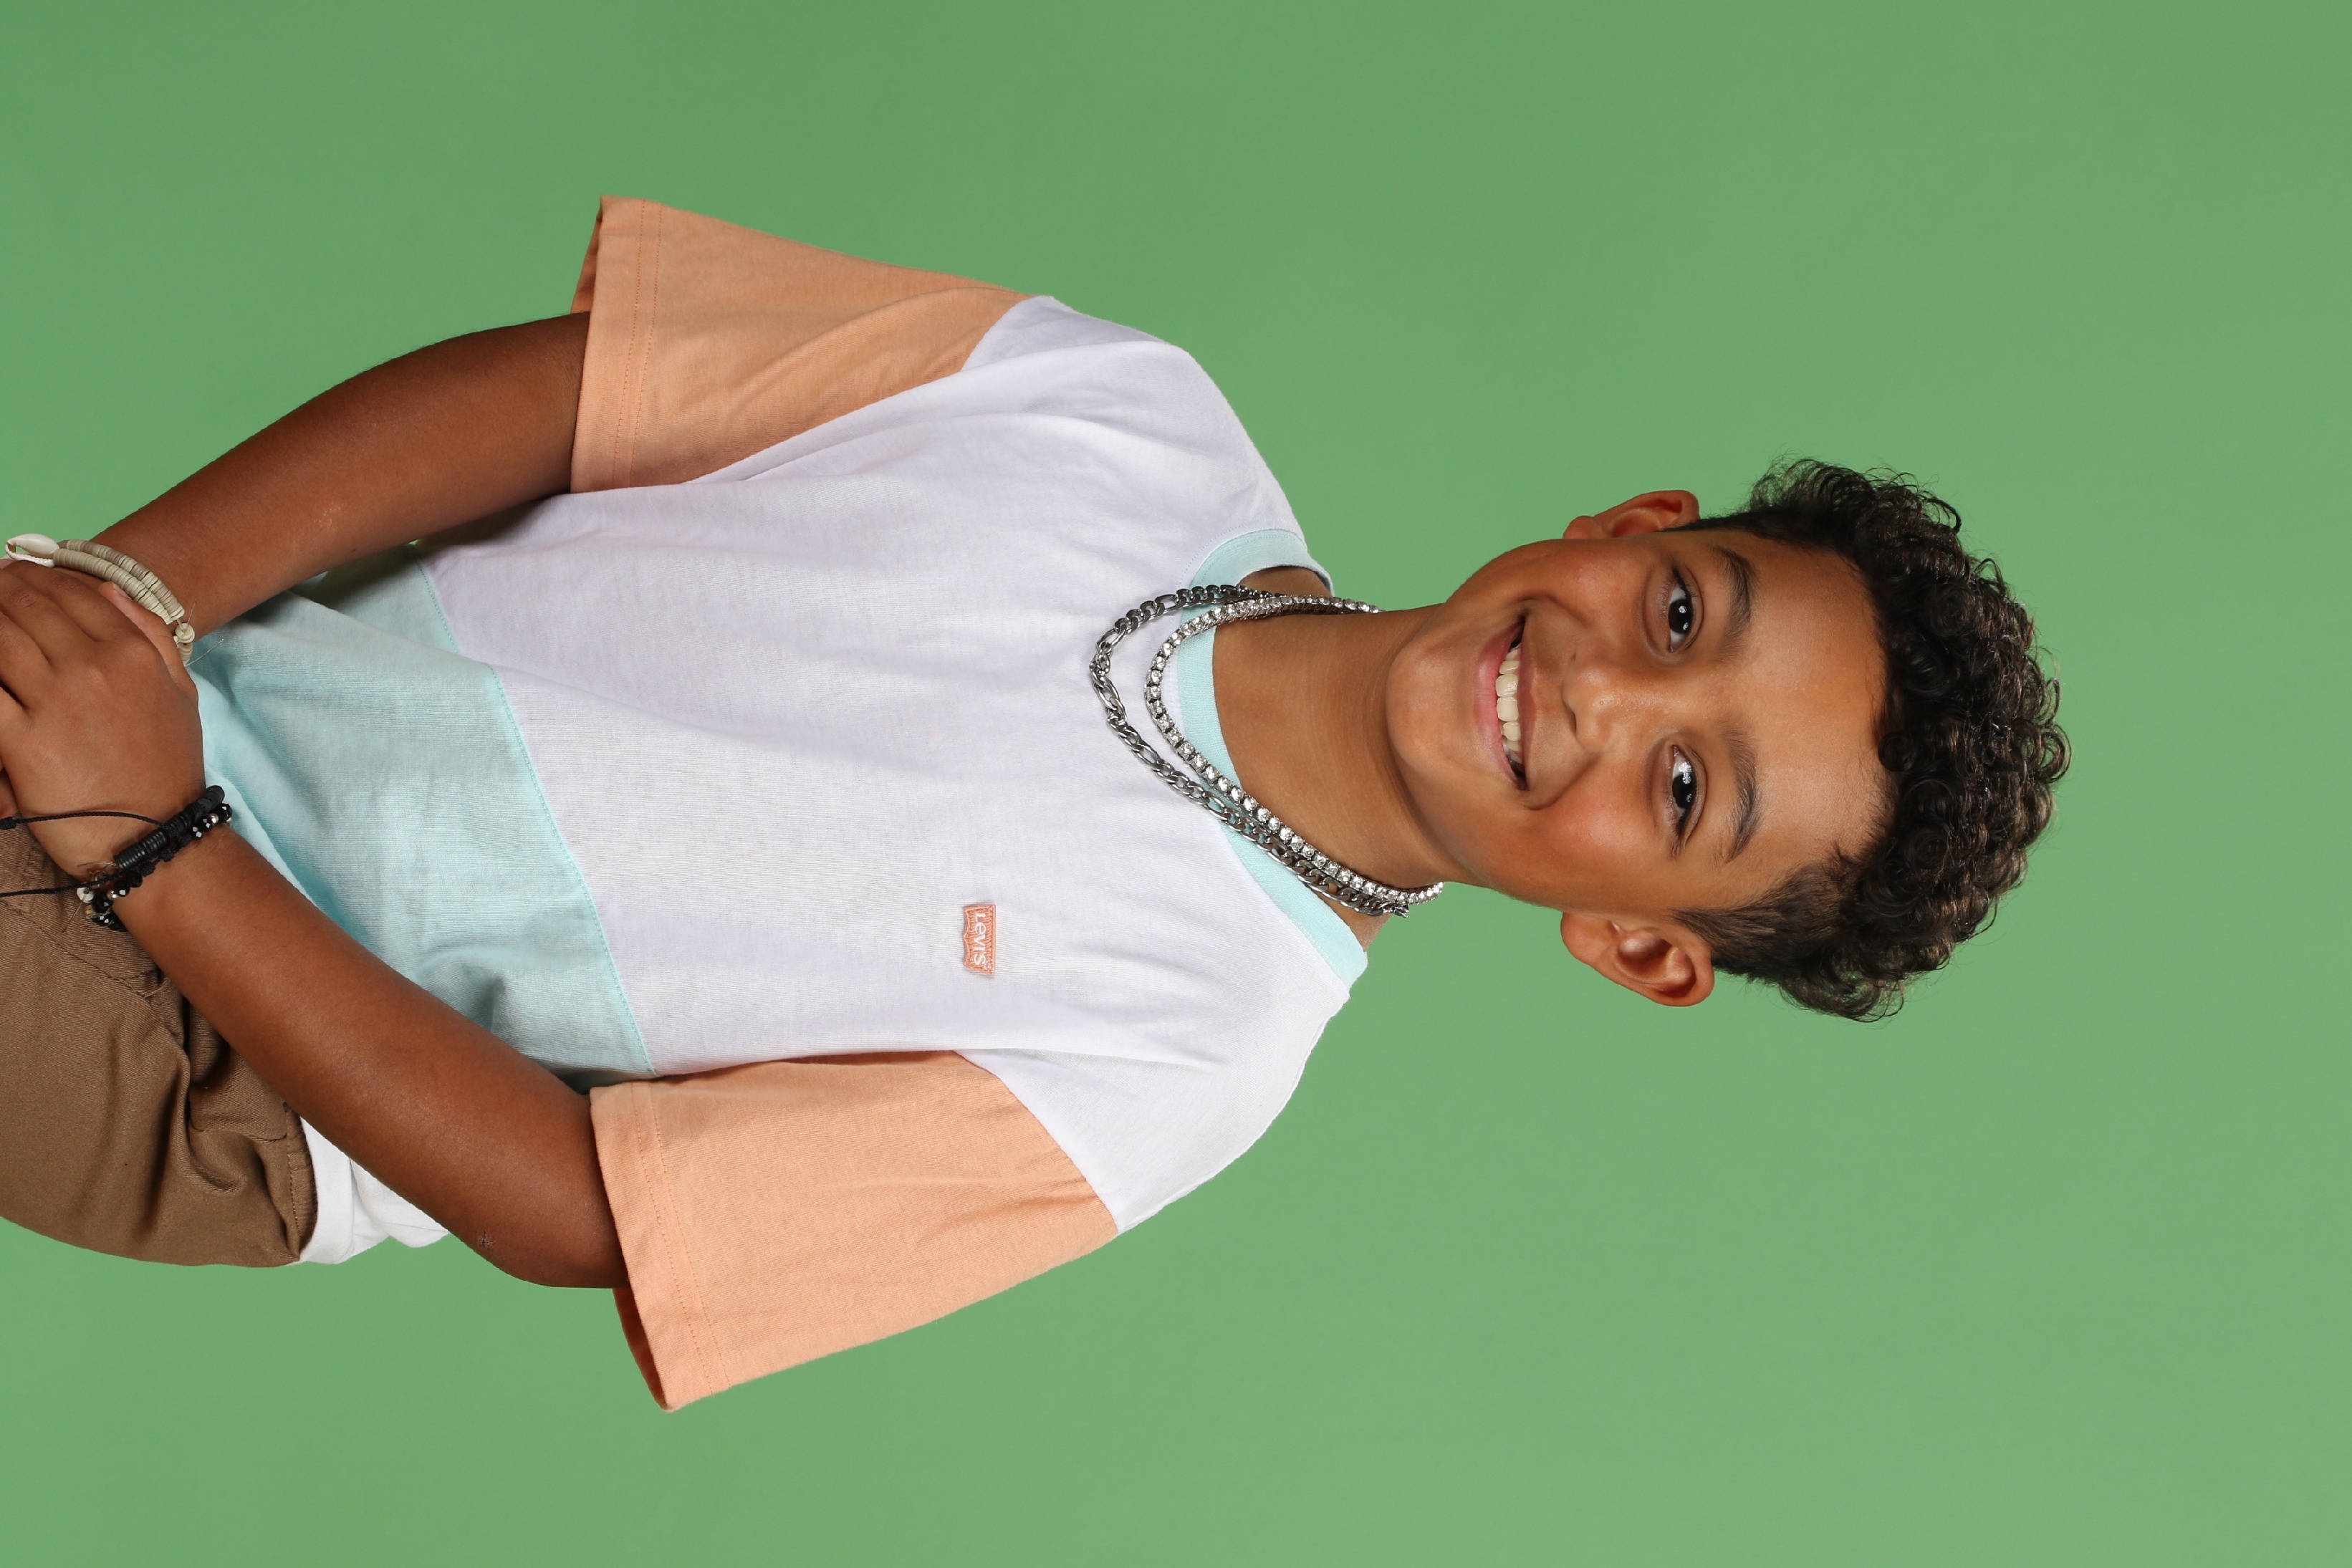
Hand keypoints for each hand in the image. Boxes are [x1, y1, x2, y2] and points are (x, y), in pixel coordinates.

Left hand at [0, 561, 204, 875]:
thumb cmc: (167, 765)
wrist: (155, 833)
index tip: (12, 573)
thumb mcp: (181, 692)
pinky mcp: (20, 740)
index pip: (71, 591)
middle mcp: (92, 668)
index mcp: (132, 653)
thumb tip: (107, 590)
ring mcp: (54, 702)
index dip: (33, 574)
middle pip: (25, 606)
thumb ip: (150, 634)